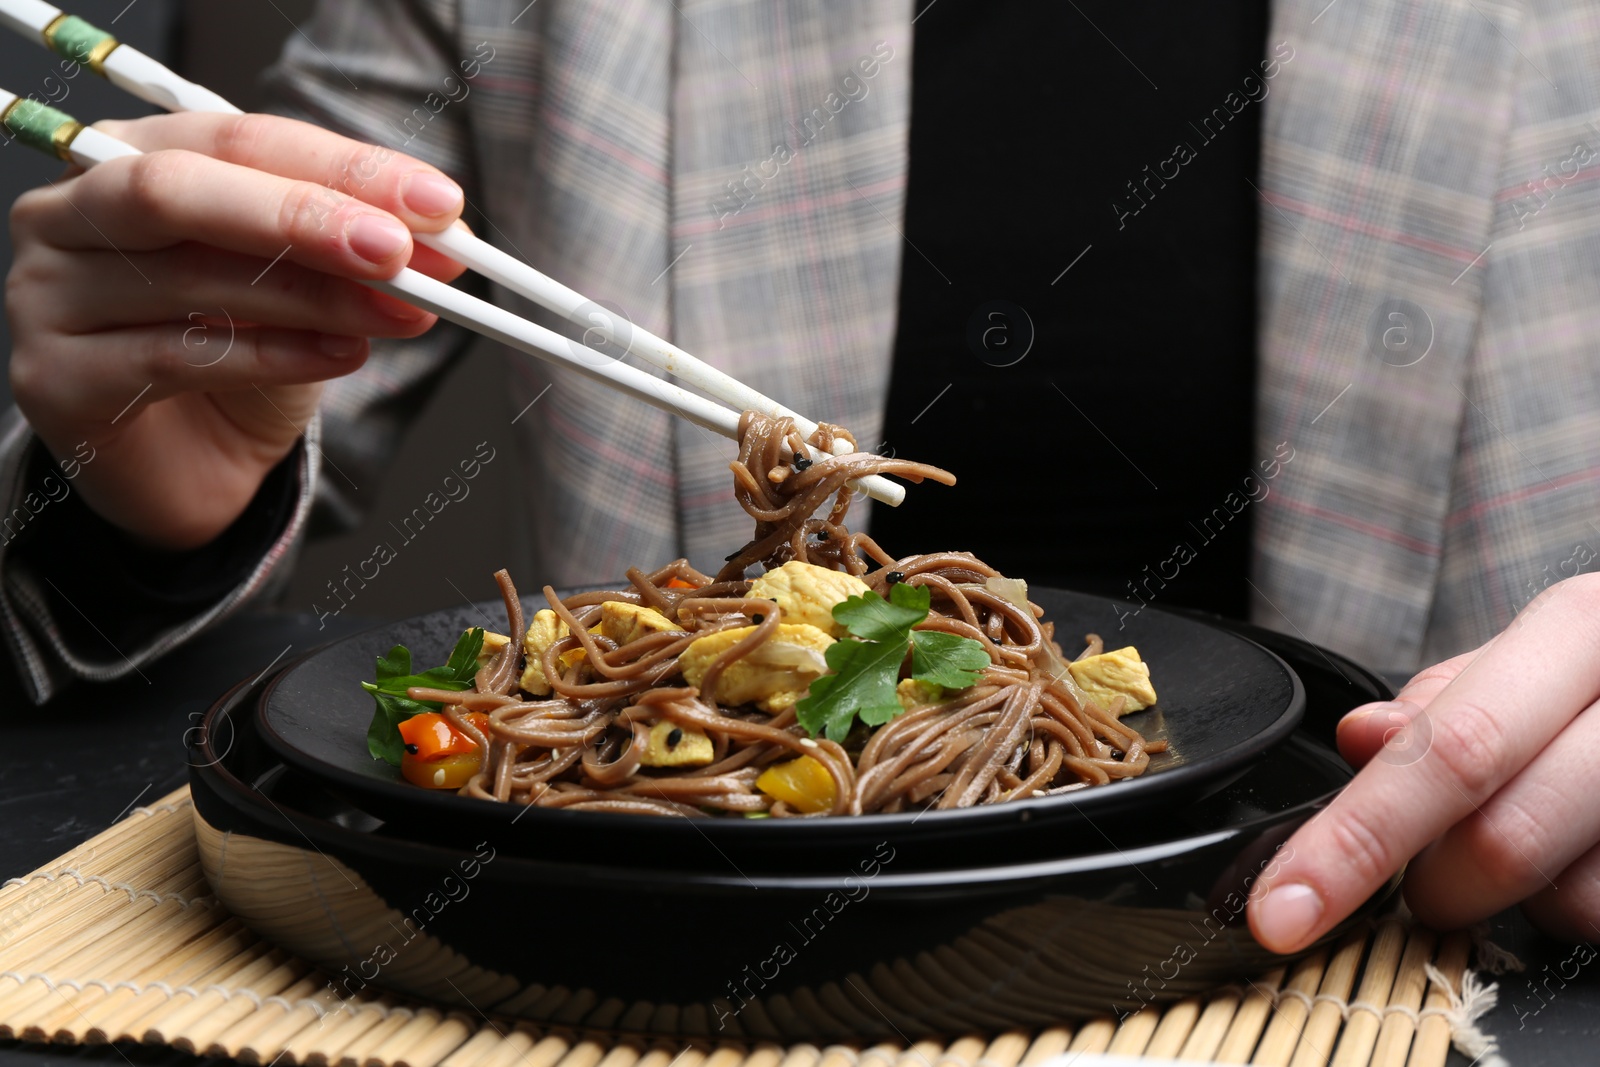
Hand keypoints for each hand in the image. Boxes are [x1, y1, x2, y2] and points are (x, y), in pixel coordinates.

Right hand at [6, 112, 468, 549]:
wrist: (191, 467)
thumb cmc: (239, 356)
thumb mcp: (306, 287)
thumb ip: (355, 249)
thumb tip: (445, 234)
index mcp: (127, 159)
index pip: (237, 138)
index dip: (342, 167)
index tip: (438, 203)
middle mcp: (70, 215)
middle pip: (180, 189)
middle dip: (305, 215)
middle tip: (398, 249)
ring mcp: (48, 295)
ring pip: (189, 276)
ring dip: (315, 295)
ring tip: (400, 311)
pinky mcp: (58, 379)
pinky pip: (179, 356)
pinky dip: (277, 354)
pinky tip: (344, 356)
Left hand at [1248, 573, 1599, 949]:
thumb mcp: (1532, 660)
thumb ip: (1445, 702)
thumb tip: (1362, 739)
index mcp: (1581, 628)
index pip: (1446, 750)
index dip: (1353, 841)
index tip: (1284, 907)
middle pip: (1503, 839)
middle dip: (1436, 885)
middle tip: (1428, 883)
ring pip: (1571, 899)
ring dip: (1522, 902)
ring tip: (1536, 849)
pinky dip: (1581, 907)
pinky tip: (1586, 859)